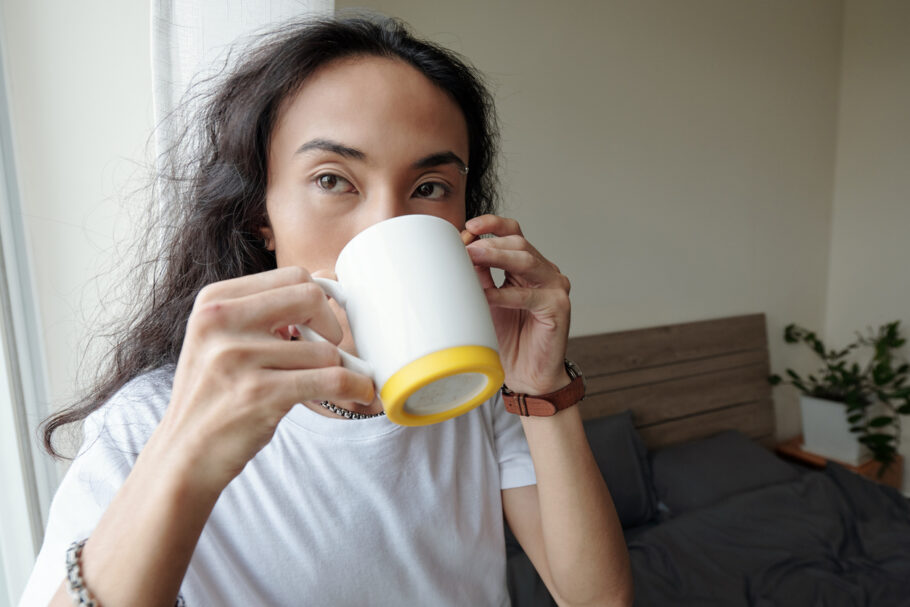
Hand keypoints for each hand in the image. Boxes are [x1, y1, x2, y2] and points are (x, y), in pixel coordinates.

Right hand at [154, 266, 374, 492]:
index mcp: (214, 301)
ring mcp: (237, 358)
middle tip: (327, 349)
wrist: (184, 455)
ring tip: (328, 384)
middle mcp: (221, 322)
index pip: (292, 276)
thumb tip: (327, 281)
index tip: (320, 323)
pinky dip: (354, 386)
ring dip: (339, 370)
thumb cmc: (214, 395)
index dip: (319, 299)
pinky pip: (330, 380)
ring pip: (324, 349)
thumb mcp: (221, 339)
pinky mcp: (259, 394)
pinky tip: (359, 393)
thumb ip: (264, 310)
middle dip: (331, 326)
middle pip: (311, 298)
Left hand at [462, 215, 570, 394]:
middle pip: (519, 243)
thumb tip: (461, 251)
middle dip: (489, 242)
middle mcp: (545, 272)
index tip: (469, 226)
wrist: (527, 375)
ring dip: (496, 256)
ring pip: (526, 260)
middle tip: (465, 247)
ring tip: (473, 258)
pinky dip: (504, 294)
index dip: (493, 224)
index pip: (514, 233)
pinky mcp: (559, 307)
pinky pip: (528, 296)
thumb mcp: (487, 299)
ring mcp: (556, 287)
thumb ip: (479, 275)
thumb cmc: (509, 338)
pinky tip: (486, 295)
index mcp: (529, 265)